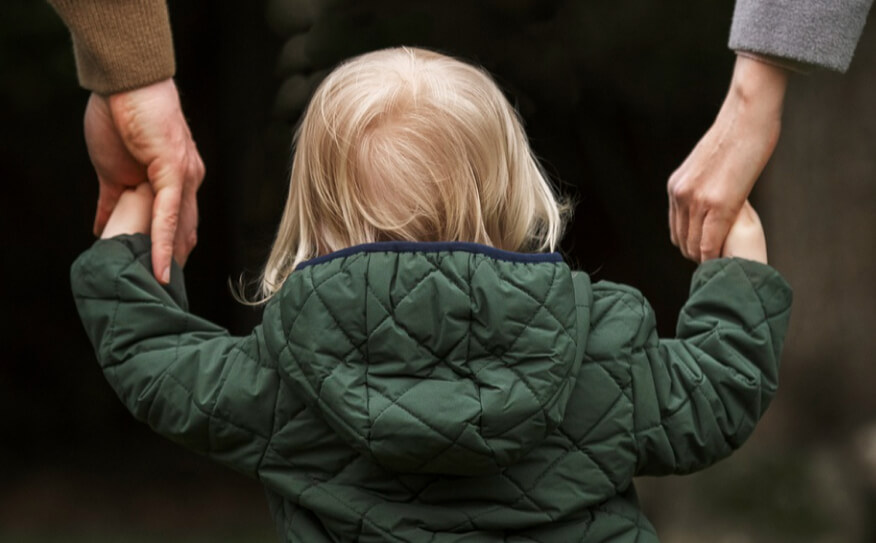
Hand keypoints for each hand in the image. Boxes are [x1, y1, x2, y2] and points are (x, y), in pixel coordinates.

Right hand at [84, 78, 204, 282]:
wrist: (123, 82)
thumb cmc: (119, 118)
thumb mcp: (113, 171)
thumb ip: (114, 200)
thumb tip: (103, 226)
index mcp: (178, 180)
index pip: (179, 225)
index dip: (172, 254)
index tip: (163, 282)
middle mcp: (188, 181)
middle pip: (186, 232)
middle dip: (177, 265)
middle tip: (168, 298)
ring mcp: (184, 176)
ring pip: (180, 228)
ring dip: (171, 262)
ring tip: (162, 293)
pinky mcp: (173, 169)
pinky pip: (170, 213)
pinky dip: (163, 241)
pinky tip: (157, 266)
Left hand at [668, 55, 787, 261]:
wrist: (747, 115)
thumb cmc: (736, 135)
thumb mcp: (708, 164)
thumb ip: (702, 183)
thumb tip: (711, 194)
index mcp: (676, 186)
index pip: (676, 229)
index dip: (690, 245)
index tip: (706, 252)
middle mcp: (680, 194)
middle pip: (682, 240)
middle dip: (698, 254)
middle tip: (718, 262)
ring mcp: (697, 200)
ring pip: (695, 245)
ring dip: (708, 258)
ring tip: (725, 262)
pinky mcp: (718, 203)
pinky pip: (710, 241)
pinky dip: (716, 255)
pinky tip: (728, 260)